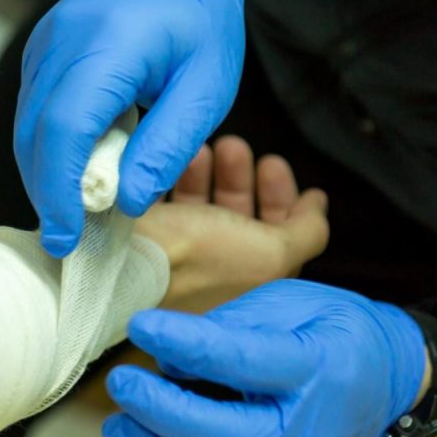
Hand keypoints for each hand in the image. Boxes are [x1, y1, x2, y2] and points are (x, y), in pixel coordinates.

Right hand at [15, 0, 244, 256]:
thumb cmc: (200, 22)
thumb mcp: (205, 87)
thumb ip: (166, 147)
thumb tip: (125, 201)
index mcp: (108, 47)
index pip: (65, 130)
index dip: (59, 191)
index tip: (68, 238)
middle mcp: (62, 43)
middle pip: (34, 133)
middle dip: (47, 194)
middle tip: (69, 240)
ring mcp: (45, 45)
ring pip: (26, 126)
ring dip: (45, 175)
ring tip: (74, 214)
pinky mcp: (42, 53)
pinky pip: (33, 111)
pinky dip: (48, 150)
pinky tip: (74, 174)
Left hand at [102, 279, 427, 436]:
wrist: (384, 383)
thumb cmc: (328, 332)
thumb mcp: (290, 303)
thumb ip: (229, 325)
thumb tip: (165, 353)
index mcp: (314, 368)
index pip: (244, 361)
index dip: (187, 344)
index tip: (142, 326)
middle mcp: (307, 429)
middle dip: (165, 414)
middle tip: (122, 383)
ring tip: (118, 426)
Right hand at [136, 137, 328, 313]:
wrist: (118, 259)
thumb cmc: (198, 259)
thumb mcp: (272, 253)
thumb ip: (306, 234)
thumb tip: (318, 210)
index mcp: (240, 290)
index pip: (272, 243)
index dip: (281, 202)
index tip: (274, 165)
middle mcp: (209, 277)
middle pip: (236, 221)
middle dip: (243, 179)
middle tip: (237, 148)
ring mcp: (174, 257)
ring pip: (201, 208)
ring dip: (211, 172)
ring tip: (206, 146)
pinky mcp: (142, 239)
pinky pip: (167, 201)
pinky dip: (176, 175)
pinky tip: (174, 157)